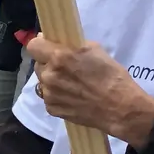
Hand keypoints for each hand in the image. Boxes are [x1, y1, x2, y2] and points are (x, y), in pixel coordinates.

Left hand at [27, 35, 153, 147]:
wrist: (119, 107)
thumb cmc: (112, 75)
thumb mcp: (95, 50)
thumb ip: (73, 46)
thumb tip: (59, 45)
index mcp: (60, 57)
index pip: (34, 45)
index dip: (42, 44)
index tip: (50, 46)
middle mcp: (49, 75)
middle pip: (38, 64)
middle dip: (49, 63)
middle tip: (67, 67)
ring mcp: (49, 94)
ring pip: (43, 81)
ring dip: (53, 80)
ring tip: (72, 85)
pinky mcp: (52, 109)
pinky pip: (49, 97)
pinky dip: (58, 95)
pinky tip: (74, 97)